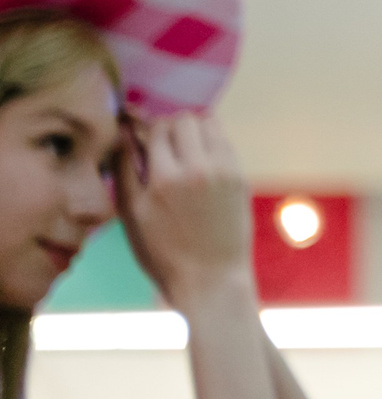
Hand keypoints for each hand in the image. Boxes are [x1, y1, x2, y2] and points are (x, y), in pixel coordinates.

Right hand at [117, 112, 255, 314]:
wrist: (210, 278)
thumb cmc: (163, 254)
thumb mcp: (133, 217)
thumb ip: (125, 173)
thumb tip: (124, 137)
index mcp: (162, 180)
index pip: (155, 128)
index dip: (147, 129)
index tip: (144, 137)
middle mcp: (195, 169)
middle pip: (183, 120)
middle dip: (170, 127)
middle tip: (164, 145)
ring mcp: (222, 170)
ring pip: (207, 123)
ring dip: (193, 130)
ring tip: (184, 150)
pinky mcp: (239, 176)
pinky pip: (224, 141)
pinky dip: (211, 142)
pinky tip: (202, 161)